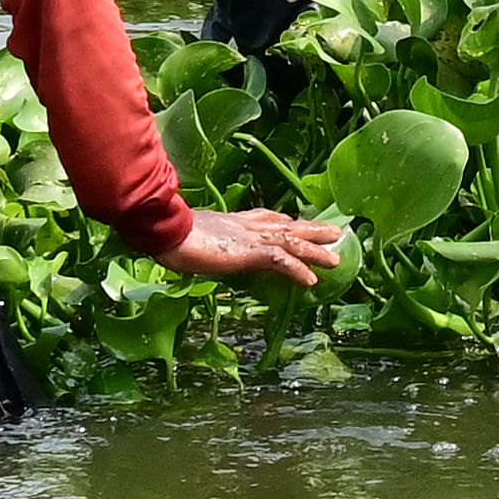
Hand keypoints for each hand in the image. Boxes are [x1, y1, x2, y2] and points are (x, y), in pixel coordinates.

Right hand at [162, 205, 345, 287]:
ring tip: (335, 259)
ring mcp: (248, 237)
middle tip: (334, 232)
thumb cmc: (165, 233)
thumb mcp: (186, 234)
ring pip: (291, 241)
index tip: (294, 220)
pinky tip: (311, 281)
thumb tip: (186, 243)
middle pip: (285, 225)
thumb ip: (196, 238)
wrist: (163, 229)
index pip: (263, 217)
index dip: (282, 220)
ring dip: (315, 250)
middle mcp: (244, 225)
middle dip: (310, 229)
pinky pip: (281, 260)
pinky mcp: (248, 251)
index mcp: (230, 221)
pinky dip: (298, 269)